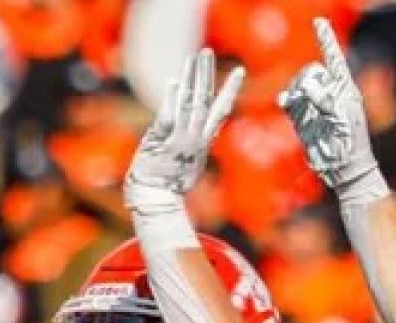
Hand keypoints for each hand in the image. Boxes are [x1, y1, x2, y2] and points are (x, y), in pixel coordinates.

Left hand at [126, 47, 242, 213]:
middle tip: (207, 52)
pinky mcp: (166, 142)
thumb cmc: (169, 182)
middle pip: (206, 101)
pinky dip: (174, 99)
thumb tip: (202, 126)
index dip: (229, 89)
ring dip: (193, 80)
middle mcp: (196, 138)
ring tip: (194, 58)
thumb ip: (191, 138)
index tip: (239, 71)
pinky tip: (176, 82)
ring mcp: (182, 140)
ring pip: (192, 105)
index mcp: (203, 141)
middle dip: (207, 75)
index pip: (220, 110)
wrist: (156, 199)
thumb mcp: (187, 159)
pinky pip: (171, 117)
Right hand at [278, 18, 386, 208]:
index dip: (325, 39)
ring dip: (298, 93)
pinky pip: (290, 100)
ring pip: (297, 85)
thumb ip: (326, 100)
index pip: (334, 58)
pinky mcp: (302, 118)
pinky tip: (287, 103)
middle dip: (309, 81)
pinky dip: (287, 99)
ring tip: (307, 111)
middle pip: (310, 71)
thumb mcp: (343, 119)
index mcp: (345, 88)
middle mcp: (329, 93)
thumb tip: (307, 86)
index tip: (318, 21)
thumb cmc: (352, 144)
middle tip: (317, 102)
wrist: (345, 169)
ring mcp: (314, 105)